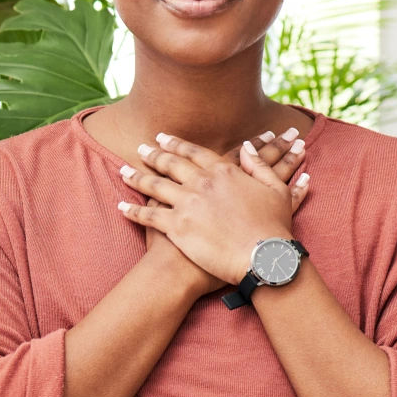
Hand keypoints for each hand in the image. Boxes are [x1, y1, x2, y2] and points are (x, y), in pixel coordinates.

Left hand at [118, 131, 309, 286]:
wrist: (264, 257)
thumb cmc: (273, 227)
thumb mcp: (275, 189)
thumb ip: (259, 165)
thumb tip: (247, 147)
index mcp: (222, 171)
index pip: (193, 152)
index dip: (176, 144)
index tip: (163, 138)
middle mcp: (200, 183)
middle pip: (170, 164)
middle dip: (153, 155)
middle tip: (141, 148)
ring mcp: (186, 203)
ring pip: (154, 186)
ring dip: (137, 177)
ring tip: (124, 171)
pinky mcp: (176, 227)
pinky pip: (148, 216)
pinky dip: (132, 211)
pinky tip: (121, 207)